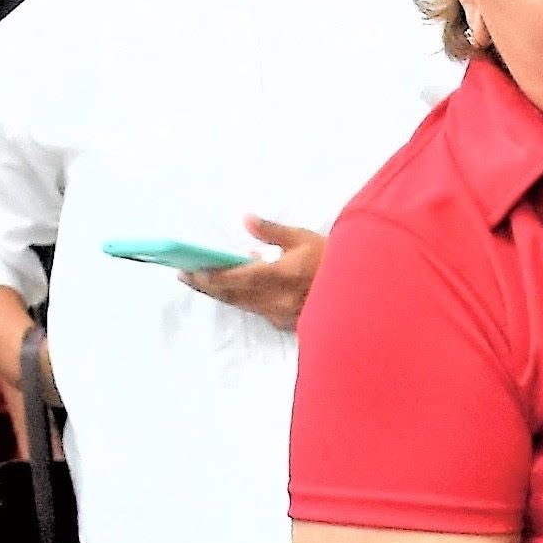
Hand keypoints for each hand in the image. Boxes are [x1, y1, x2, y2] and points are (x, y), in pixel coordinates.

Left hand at [180, 216, 328, 331]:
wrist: (358, 294)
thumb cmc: (332, 261)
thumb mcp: (304, 238)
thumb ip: (272, 231)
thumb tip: (246, 220)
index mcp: (278, 276)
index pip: (234, 279)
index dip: (208, 276)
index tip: (188, 270)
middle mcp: (274, 299)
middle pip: (231, 295)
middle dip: (205, 285)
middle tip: (184, 275)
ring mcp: (278, 314)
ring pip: (240, 304)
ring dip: (219, 293)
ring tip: (199, 281)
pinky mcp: (283, 323)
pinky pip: (255, 310)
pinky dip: (240, 299)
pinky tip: (232, 289)